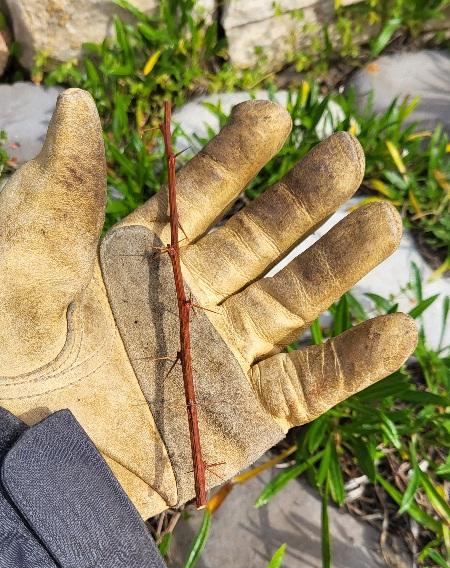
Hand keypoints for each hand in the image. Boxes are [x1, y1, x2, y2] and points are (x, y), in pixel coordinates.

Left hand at [0, 89, 416, 517]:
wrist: (21, 462)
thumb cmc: (6, 365)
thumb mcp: (20, 269)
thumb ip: (58, 196)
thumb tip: (77, 104)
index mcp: (138, 264)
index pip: (199, 201)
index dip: (235, 159)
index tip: (273, 118)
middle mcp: (189, 304)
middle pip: (261, 244)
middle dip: (304, 200)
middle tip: (348, 156)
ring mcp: (222, 360)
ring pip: (294, 305)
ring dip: (340, 265)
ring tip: (384, 222)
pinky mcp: (246, 420)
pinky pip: (309, 387)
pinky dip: (355, 364)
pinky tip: (399, 331)